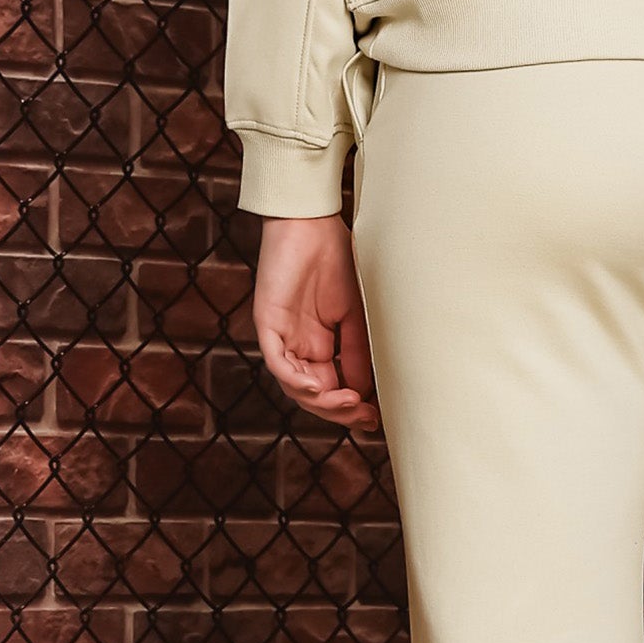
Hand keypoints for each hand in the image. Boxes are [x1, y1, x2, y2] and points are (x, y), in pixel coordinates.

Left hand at [251, 214, 380, 434]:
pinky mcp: (268, 323)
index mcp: (319, 344)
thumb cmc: (338, 260)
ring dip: (321, 401)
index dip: (351, 408)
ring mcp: (282, 336)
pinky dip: (296, 380)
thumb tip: (367, 392)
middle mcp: (298, 345)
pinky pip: (277, 361)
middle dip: (339, 412)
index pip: (331, 388)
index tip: (375, 417)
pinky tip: (318, 388)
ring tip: (349, 403)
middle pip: (313, 394)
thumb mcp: (356, 315)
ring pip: (294, 385)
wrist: (315, 224)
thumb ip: (356, 353)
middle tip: (364, 416)